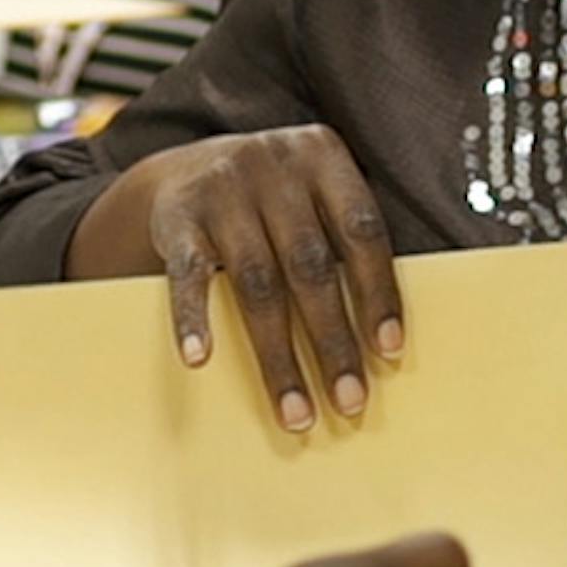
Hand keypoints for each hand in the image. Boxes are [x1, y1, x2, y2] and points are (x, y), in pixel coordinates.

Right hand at [86, 125, 404, 432]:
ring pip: (257, 283)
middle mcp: (274, 164)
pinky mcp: (178, 214)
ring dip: (278, 356)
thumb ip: (342, 246)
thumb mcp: (312, 199)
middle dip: (332, 342)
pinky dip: (193, 319)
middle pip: (310, 266)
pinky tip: (201, 359)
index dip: (378, 293)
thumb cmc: (274, 202)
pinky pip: (188, 275)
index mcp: (323, 156)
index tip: (389, 352)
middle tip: (349, 402)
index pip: (362, 231)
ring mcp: (223, 188)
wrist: (186, 169)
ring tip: (294, 411)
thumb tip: (381, 343)